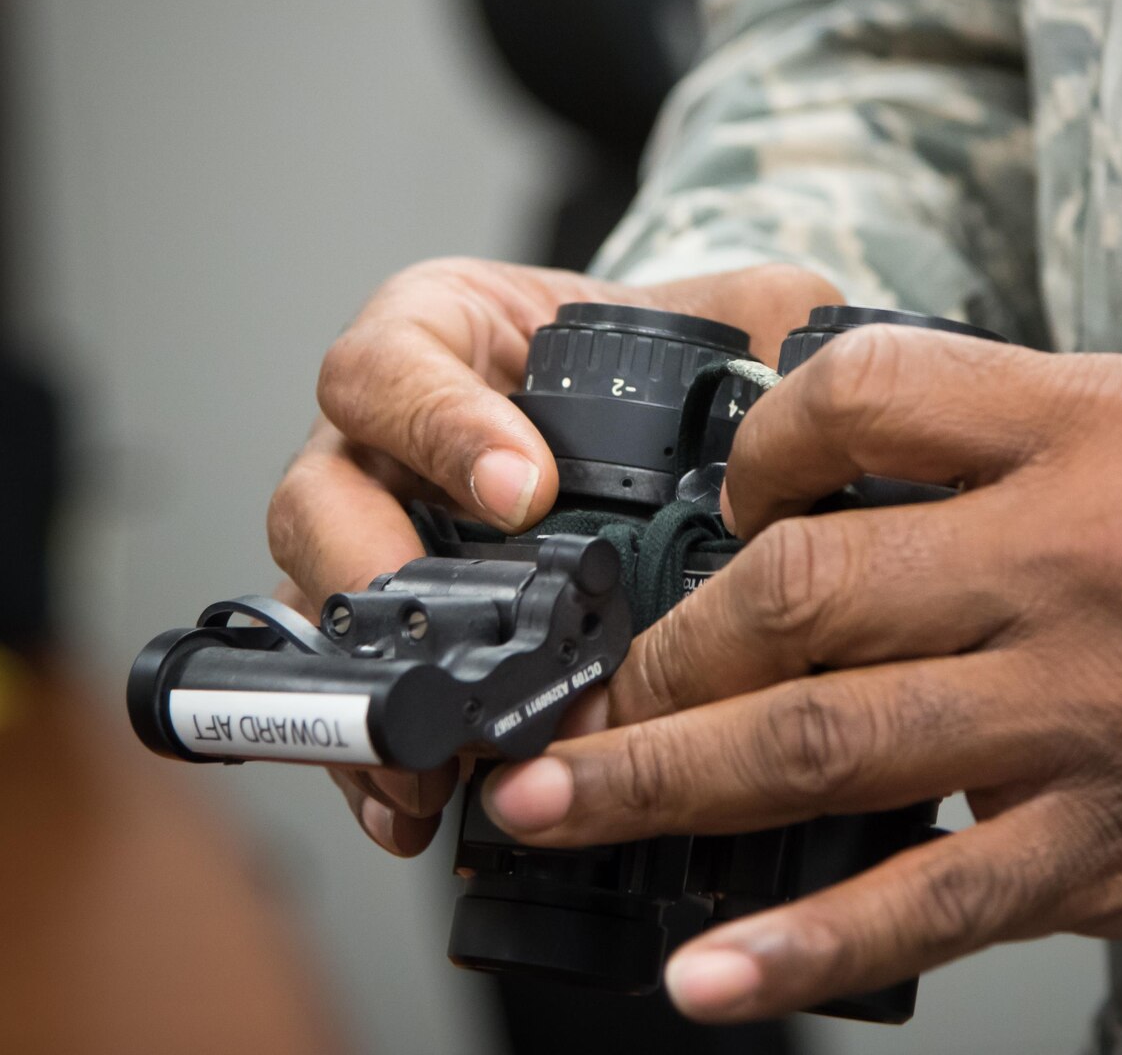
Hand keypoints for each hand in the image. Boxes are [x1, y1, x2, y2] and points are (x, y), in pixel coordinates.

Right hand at [266, 258, 836, 854]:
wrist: (663, 426)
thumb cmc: (672, 364)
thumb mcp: (720, 314)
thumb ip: (752, 322)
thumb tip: (807, 391)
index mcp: (441, 339)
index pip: (389, 365)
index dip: (438, 426)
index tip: (523, 493)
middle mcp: (384, 439)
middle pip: (317, 495)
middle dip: (368, 575)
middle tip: (450, 641)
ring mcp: (377, 535)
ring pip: (314, 602)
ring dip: (364, 686)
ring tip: (431, 752)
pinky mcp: (397, 626)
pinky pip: (349, 689)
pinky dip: (370, 758)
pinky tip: (408, 806)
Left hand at [481, 327, 1121, 1018]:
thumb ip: (985, 417)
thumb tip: (818, 426)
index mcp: (1069, 439)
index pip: (856, 396)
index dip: (757, 445)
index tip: (723, 503)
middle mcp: (1054, 568)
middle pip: (800, 593)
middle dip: (661, 649)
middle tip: (577, 693)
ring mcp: (1067, 718)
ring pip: (823, 745)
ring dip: (661, 781)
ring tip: (545, 808)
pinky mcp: (1093, 847)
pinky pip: (926, 900)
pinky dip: (805, 947)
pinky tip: (707, 975)